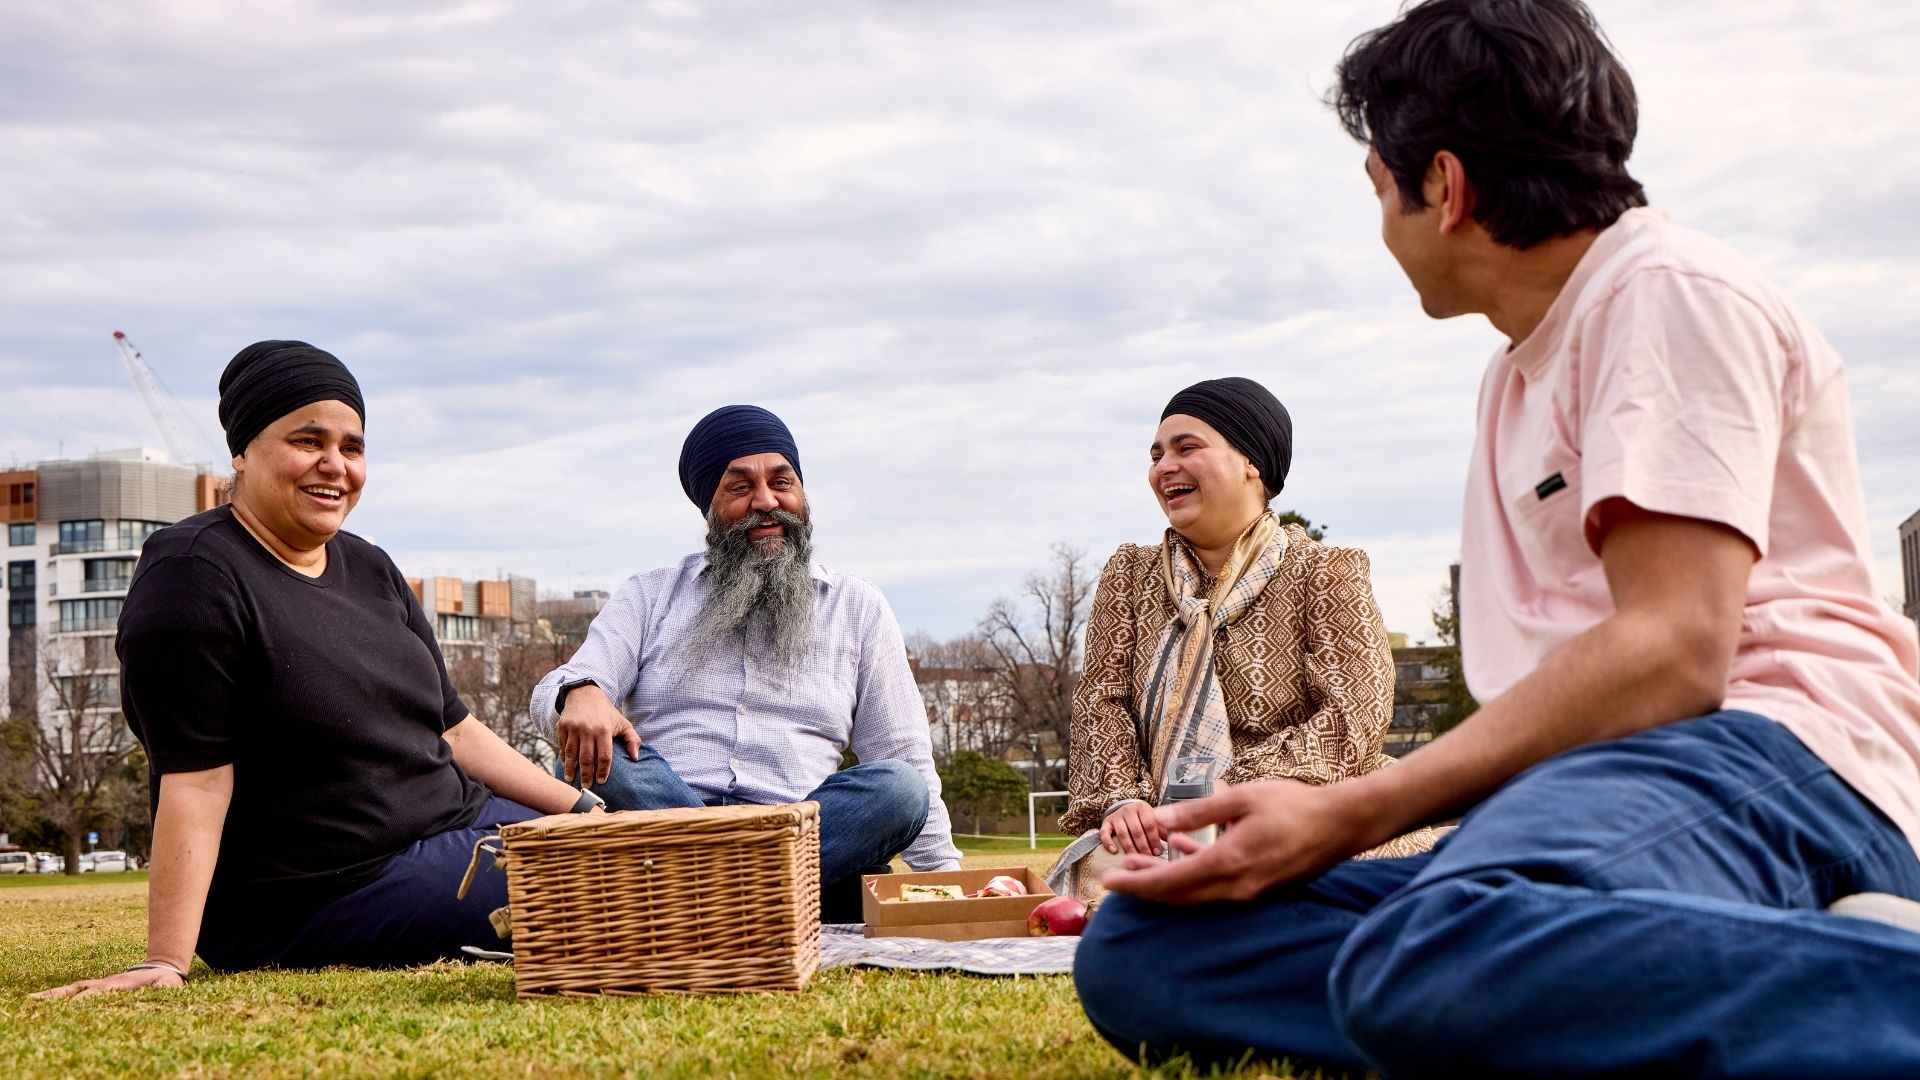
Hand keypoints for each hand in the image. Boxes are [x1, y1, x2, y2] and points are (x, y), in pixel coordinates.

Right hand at [31, 965, 183, 999]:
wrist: (163, 969)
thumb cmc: (166, 983)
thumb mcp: (169, 986)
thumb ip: (165, 987)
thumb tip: (163, 986)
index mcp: (119, 984)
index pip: (99, 992)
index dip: (86, 998)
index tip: (73, 1005)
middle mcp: (104, 984)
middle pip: (77, 989)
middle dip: (60, 996)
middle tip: (36, 1002)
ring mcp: (98, 986)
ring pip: (71, 990)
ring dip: (52, 996)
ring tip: (30, 1001)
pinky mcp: (95, 990)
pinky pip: (73, 993)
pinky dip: (57, 996)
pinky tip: (39, 1001)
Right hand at [556, 684, 639, 785]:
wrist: (585, 694)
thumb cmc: (607, 712)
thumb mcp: (623, 723)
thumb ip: (632, 740)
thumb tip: (636, 758)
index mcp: (604, 730)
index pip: (604, 755)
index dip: (603, 770)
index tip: (602, 781)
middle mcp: (587, 729)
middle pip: (586, 758)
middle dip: (586, 775)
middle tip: (586, 787)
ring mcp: (573, 728)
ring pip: (571, 753)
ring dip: (571, 769)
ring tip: (571, 780)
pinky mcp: (563, 726)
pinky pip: (562, 746)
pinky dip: (564, 757)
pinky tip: (566, 767)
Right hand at [1100, 800, 1166, 855]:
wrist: (1127, 812)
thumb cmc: (1143, 820)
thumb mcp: (1154, 821)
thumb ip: (1162, 829)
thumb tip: (1172, 840)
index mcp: (1143, 807)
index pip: (1149, 824)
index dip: (1154, 839)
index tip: (1158, 852)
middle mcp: (1129, 809)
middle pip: (1136, 830)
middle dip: (1143, 846)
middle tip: (1148, 858)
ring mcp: (1116, 815)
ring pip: (1122, 833)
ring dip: (1130, 848)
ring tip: (1136, 858)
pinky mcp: (1106, 822)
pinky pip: (1105, 833)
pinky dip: (1109, 842)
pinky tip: (1115, 852)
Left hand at [1101, 778, 1382, 904]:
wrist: (1342, 824)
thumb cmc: (1294, 806)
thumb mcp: (1240, 799)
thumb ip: (1196, 813)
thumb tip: (1156, 819)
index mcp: (1229, 864)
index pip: (1171, 884)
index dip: (1137, 884)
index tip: (1110, 881)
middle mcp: (1237, 887)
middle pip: (1179, 896)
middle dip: (1145, 885)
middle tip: (1117, 873)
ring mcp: (1250, 891)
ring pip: (1196, 892)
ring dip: (1167, 878)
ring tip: (1140, 858)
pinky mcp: (1259, 886)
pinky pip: (1216, 885)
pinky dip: (1194, 871)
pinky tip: (1180, 849)